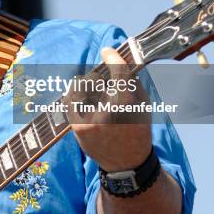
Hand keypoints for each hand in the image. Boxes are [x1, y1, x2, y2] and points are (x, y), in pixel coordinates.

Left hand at [62, 47, 151, 171]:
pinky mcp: (78, 127)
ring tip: (93, 94)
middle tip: (102, 83)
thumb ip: (131, 81)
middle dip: (98, 78)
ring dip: (85, 87)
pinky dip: (74, 95)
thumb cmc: (137, 130)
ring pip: (79, 88)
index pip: (118, 72)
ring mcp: (90, 120)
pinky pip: (69, 100)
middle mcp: (108, 112)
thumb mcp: (144, 105)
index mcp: (129, 105)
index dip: (112, 57)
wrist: (126, 162)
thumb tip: (115, 59)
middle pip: (94, 79)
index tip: (107, 51)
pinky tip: (81, 98)